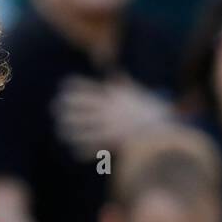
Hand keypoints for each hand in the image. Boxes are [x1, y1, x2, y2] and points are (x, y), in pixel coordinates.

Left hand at [52, 74, 172, 160]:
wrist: (166, 131)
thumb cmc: (152, 112)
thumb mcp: (137, 94)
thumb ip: (123, 83)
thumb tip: (115, 71)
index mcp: (115, 97)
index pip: (90, 88)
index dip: (74, 87)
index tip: (63, 88)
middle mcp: (110, 110)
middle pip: (83, 107)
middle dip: (68, 107)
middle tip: (55, 108)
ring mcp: (111, 127)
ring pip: (85, 127)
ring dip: (71, 128)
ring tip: (62, 130)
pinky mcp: (114, 143)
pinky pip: (94, 147)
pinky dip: (83, 149)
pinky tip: (75, 150)